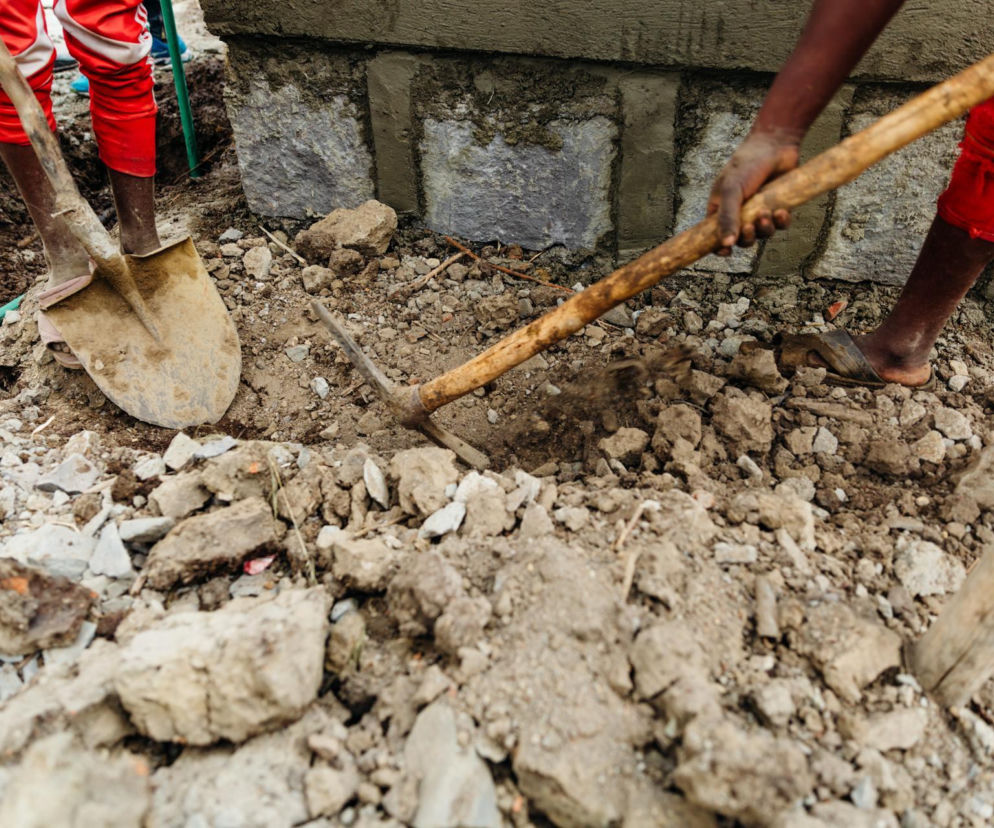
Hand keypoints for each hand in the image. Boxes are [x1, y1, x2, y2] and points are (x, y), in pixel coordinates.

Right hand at [707, 131, 799, 255]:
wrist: (775, 145)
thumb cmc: (746, 165)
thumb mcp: (731, 191)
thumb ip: (727, 218)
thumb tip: (726, 245)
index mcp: (721, 210)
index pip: (716, 236)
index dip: (720, 248)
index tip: (726, 252)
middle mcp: (739, 213)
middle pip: (742, 240)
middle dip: (747, 238)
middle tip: (751, 227)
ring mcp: (759, 211)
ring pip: (762, 235)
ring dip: (765, 230)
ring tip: (767, 215)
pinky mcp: (778, 207)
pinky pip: (780, 225)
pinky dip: (781, 222)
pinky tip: (781, 212)